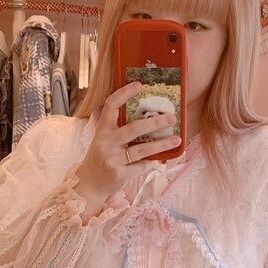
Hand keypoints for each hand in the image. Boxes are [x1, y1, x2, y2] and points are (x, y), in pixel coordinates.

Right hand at [75, 81, 180, 207]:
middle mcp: (106, 142)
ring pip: (142, 149)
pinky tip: (157, 159)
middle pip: (134, 128)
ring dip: (162, 144)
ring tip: (177, 139)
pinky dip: (150, 162)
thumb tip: (148, 116)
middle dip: (155, 122)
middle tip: (171, 117)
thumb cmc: (102, 157)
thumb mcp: (105, 139)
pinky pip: (141, 166)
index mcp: (103, 130)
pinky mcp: (119, 173)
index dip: (124, 93)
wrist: (90, 182)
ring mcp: (113, 159)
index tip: (139, 85)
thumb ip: (119, 129)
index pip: (111, 106)